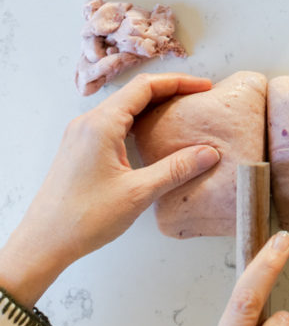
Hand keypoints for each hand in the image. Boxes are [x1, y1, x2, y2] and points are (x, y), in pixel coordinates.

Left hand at [0, 72, 219, 307]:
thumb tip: (208, 153)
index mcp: (101, 124)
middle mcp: (88, 122)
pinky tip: (152, 133)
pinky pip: (112, 122)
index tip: (203, 88)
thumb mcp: (137, 193)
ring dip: (152, 105)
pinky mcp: (79, 147)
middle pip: (134, 92)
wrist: (43, 243)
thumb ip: (175, 169)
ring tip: (180, 112)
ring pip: (122, 106)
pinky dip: (136, 120)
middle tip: (197, 97)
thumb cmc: (84, 218)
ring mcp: (81, 134)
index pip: (145, 86)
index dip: (178, 82)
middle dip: (168, 90)